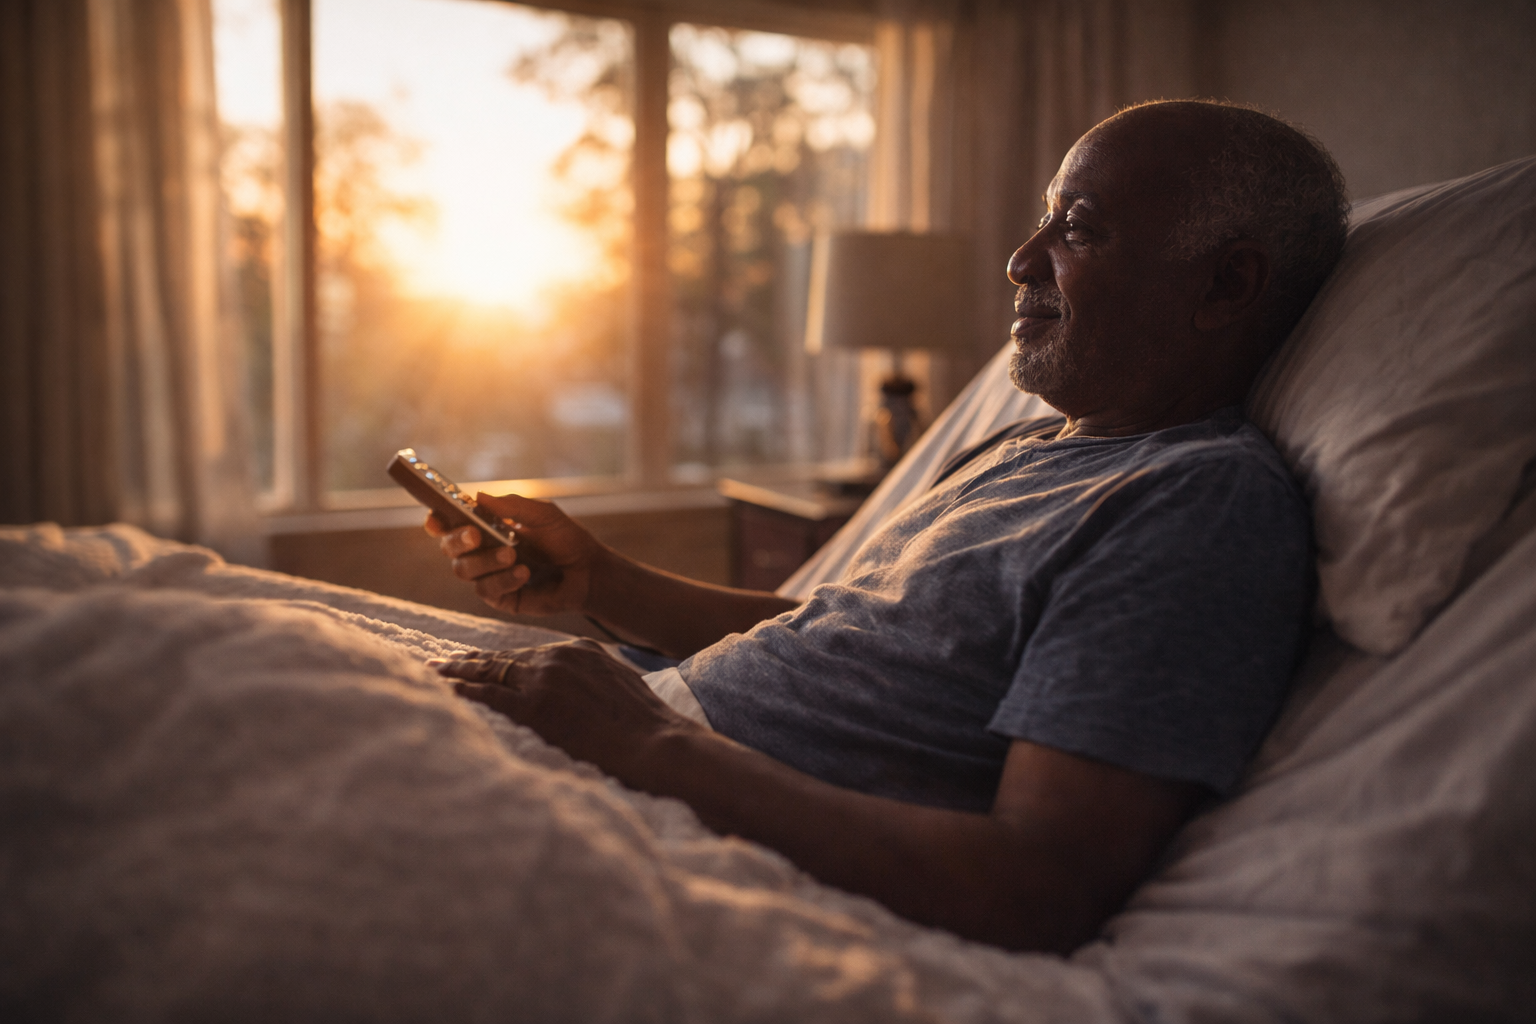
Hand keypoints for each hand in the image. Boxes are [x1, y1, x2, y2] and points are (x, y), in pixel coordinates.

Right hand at [425, 493, 599, 615]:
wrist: (588, 571)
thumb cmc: (566, 538)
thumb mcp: (543, 515)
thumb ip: (512, 506)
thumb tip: (478, 496)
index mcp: (486, 526)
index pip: (450, 524)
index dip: (437, 521)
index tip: (437, 519)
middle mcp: (481, 551)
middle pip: (449, 547)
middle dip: (457, 540)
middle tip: (475, 535)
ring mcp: (488, 575)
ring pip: (463, 570)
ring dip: (486, 561)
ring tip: (513, 555)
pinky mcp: (500, 598)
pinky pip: (486, 590)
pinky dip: (503, 579)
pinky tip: (523, 573)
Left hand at [433, 640, 692, 781]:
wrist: (658, 744)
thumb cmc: (646, 728)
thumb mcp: (620, 688)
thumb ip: (592, 682)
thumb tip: (579, 697)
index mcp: (579, 650)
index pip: (527, 653)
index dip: (498, 659)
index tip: (476, 661)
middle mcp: (558, 656)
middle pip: (502, 658)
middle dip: (469, 661)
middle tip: (440, 663)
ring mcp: (545, 679)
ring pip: (488, 672)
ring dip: (456, 673)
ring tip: (431, 674)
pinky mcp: (535, 706)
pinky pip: (486, 695)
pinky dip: (460, 691)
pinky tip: (440, 691)